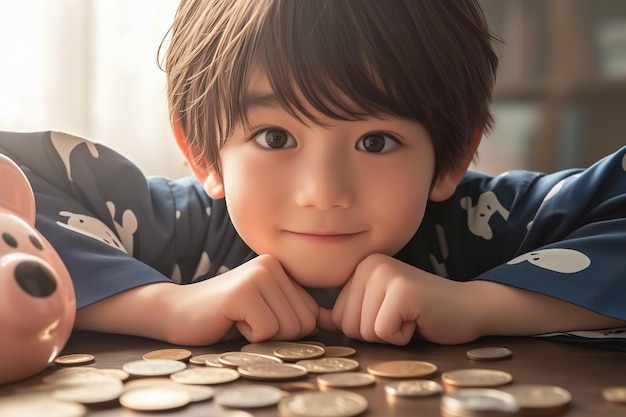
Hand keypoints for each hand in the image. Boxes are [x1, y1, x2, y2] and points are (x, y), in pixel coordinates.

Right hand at [178, 254, 318, 343]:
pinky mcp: (243, 291)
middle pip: (304, 323)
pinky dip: (249, 336)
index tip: (257, 317)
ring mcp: (257, 275)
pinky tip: (231, 320)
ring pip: (288, 328)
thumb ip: (294, 310)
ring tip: (239, 318)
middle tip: (247, 320)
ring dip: (262, 335)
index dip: (286, 329)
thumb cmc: (225, 316)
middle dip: (277, 334)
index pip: (311, 314)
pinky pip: (267, 331)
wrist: (177, 312)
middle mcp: (272, 265)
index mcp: (281, 267)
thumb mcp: (267, 309)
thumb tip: (328, 322)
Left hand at [317, 253, 481, 344]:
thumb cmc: (421, 313)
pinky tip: (418, 319)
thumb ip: (347, 312)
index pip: (338, 317)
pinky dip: (403, 336)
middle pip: (348, 325)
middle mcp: (370, 264)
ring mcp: (386, 274)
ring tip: (411, 316)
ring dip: (391, 334)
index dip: (367, 327)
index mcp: (361, 267)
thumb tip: (315, 320)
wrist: (468, 308)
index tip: (392, 313)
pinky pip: (383, 333)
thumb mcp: (377, 310)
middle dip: (377, 332)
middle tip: (403, 316)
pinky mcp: (402, 291)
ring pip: (364, 331)